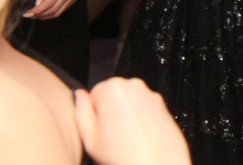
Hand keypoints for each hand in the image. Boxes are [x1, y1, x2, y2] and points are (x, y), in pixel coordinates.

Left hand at [24, 0, 81, 18]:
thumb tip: (38, 3)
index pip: (48, 3)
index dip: (37, 10)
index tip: (27, 13)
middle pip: (53, 10)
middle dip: (39, 15)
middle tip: (28, 15)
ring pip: (58, 12)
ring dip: (45, 16)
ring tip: (35, 15)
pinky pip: (62, 9)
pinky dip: (52, 13)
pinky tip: (44, 11)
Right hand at [74, 78, 191, 164]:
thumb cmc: (126, 157)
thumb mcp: (90, 139)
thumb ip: (80, 112)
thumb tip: (79, 95)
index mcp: (114, 88)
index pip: (93, 94)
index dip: (94, 115)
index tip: (100, 130)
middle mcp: (134, 85)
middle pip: (112, 96)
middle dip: (110, 113)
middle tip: (112, 137)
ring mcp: (151, 94)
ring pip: (128, 102)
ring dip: (125, 115)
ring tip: (127, 139)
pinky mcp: (162, 105)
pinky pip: (144, 108)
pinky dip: (140, 119)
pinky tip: (140, 138)